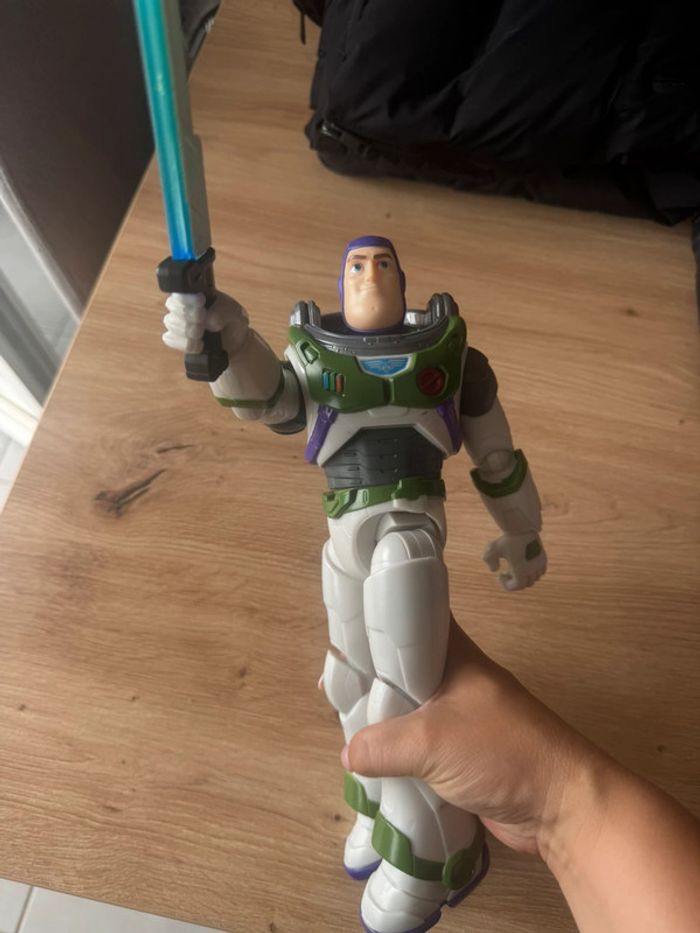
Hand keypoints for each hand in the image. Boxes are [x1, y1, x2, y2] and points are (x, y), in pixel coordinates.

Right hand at [163, 291, 247, 355]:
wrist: (234, 341)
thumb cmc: (231, 320)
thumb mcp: (234, 311)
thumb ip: (221, 312)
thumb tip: (207, 321)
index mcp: (195, 292)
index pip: (180, 289)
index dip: (188, 298)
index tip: (201, 303)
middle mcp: (182, 304)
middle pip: (172, 305)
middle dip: (189, 315)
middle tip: (202, 321)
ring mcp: (177, 321)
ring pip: (170, 322)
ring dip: (187, 330)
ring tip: (202, 335)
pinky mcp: (176, 338)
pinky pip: (170, 339)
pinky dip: (185, 343)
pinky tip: (198, 345)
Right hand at [341, 620, 606, 859]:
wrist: (560, 807)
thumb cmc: (502, 751)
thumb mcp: (431, 740)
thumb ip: (381, 744)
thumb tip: (348, 754)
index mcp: (453, 656)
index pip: (409, 621)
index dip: (374, 623)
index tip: (339, 638)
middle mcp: (452, 680)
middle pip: (400, 669)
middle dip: (366, 678)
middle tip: (330, 688)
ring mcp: (456, 719)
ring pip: (405, 711)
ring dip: (378, 721)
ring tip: (342, 727)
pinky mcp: (458, 756)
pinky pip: (415, 747)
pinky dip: (393, 754)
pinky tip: (368, 765)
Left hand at [483, 531, 546, 590]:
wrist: (522, 525)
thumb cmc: (506, 537)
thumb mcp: (492, 549)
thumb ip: (488, 560)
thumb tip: (495, 570)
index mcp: (522, 570)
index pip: (517, 586)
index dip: (507, 585)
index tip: (500, 575)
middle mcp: (533, 568)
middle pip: (525, 584)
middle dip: (515, 580)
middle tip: (506, 572)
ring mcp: (539, 563)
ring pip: (534, 578)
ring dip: (524, 577)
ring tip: (514, 567)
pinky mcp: (543, 557)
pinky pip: (541, 571)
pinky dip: (533, 572)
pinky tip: (524, 564)